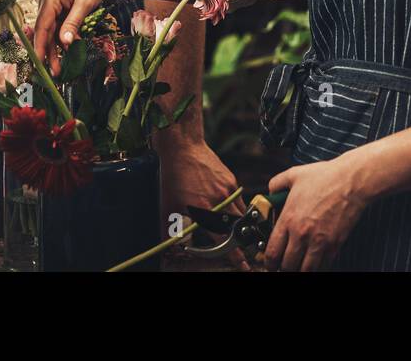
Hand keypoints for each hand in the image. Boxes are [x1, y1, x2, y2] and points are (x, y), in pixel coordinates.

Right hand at [33, 0, 117, 72]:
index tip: (41, 64)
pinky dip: (61, 35)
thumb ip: (73, 23)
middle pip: (44, 30)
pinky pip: (56, 23)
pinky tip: (66, 48)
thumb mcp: (85, 4)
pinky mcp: (56, 3)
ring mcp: (50, 0)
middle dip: (48, 51)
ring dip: (55, 46)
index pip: (42, 27)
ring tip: (60, 65)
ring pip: (50, 28)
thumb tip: (64, 43)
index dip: (40, 47)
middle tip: (54, 72)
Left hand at [158, 139, 249, 269]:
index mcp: (204, 210)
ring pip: (240, 213)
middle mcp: (220, 200)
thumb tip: (167, 248)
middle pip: (237, 227)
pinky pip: (238, 199)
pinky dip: (233, 206)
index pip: (223, 239)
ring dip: (235, 223)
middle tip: (238, 245)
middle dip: (239, 239)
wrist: (183, 146)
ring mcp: (228, 189)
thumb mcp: (167, 205)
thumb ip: (170, 230)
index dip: (233, 254)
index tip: (243, 264)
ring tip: (227, 224)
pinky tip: (222, 204)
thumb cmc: (173, 176)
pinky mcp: (231, 180)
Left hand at [263, 156, 369, 271]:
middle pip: (287, 265)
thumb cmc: (326, 176)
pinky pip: (323, 266)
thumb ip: (278, 183)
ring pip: (305, 270)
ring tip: (299, 268)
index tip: (270, 264)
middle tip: (284, 266)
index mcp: (289, 218)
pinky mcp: (335, 244)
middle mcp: (302, 234)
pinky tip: (316, 264)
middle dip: (284, 269)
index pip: (272, 252)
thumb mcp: (294, 174)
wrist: (351, 181)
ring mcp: (319, 241)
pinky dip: (318, 268)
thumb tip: (270, 190)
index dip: (269, 263)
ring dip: (300, 271)